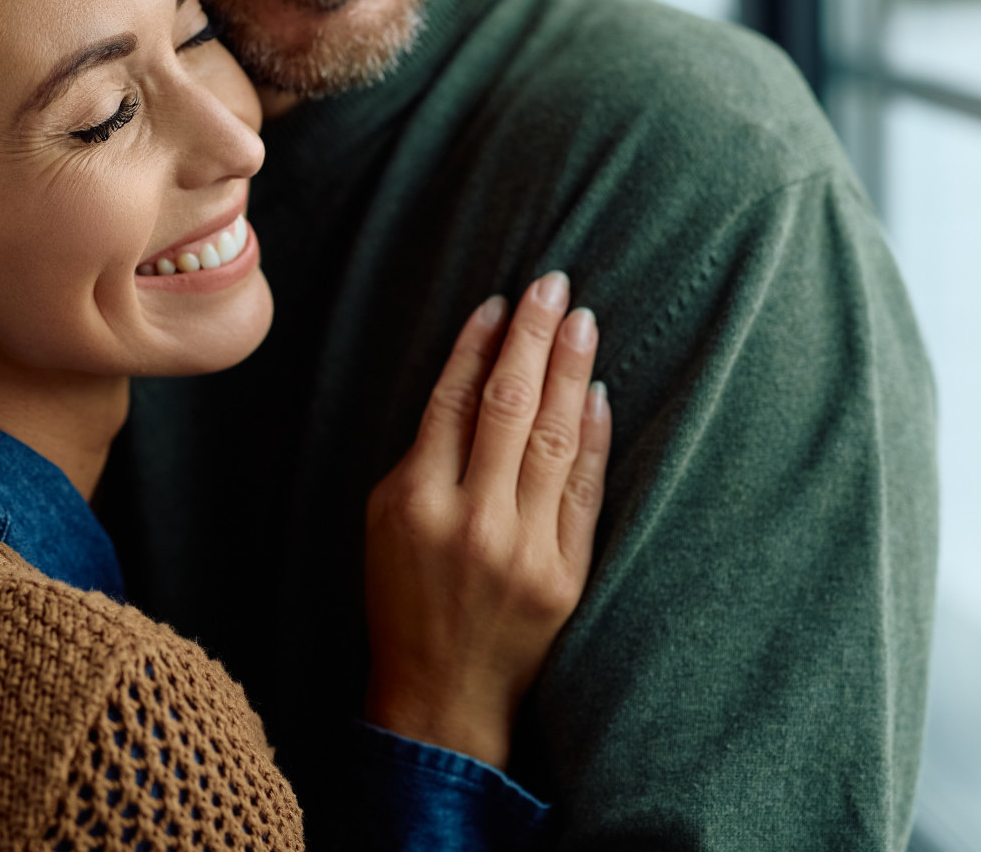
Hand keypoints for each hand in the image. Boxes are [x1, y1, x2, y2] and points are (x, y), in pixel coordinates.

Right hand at [363, 271, 610, 769]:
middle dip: (532, 337)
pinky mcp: (564, 574)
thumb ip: (423, 455)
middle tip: (552, 285)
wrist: (441, 695)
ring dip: (569, 371)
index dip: (478, 345)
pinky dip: (592, 436)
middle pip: (508, 405)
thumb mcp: (384, 520)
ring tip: (581, 320)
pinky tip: (596, 391)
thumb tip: (476, 379)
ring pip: (554, 438)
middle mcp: (471, 520)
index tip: (499, 304)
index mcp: (414, 501)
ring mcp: (523, 548)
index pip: (453, 400)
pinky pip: (585, 490)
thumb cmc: (403, 598)